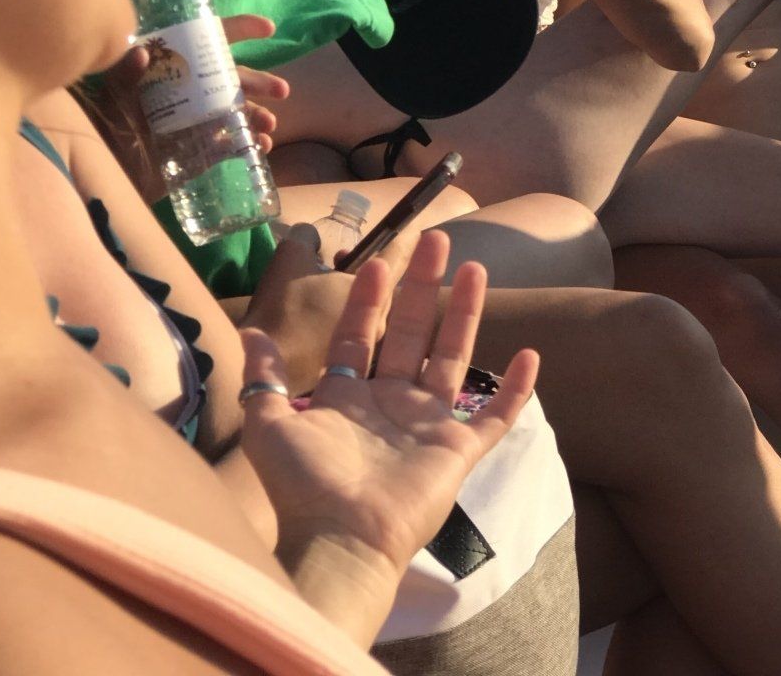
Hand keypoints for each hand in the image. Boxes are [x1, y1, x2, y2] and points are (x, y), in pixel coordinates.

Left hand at [101, 16, 289, 201]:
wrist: (103, 174)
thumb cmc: (105, 126)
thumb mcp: (113, 95)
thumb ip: (125, 72)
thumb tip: (144, 52)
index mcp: (175, 70)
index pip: (209, 41)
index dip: (239, 30)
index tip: (268, 28)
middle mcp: (192, 92)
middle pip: (233, 78)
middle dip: (260, 82)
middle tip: (282, 90)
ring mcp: (199, 122)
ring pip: (237, 113)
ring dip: (257, 115)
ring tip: (268, 124)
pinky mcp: (201, 152)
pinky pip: (231, 146)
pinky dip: (249, 145)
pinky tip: (261, 146)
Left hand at [240, 230, 537, 587]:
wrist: (341, 540)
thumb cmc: (304, 486)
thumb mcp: (268, 425)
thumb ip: (264, 378)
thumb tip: (250, 331)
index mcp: (347, 398)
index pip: (360, 336)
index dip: (368, 300)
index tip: (376, 261)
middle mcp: (390, 404)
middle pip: (411, 333)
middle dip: (421, 286)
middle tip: (435, 239)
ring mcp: (428, 426)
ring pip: (453, 357)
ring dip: (466, 313)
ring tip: (476, 268)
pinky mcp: (459, 451)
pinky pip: (496, 416)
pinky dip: (517, 389)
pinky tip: (530, 355)